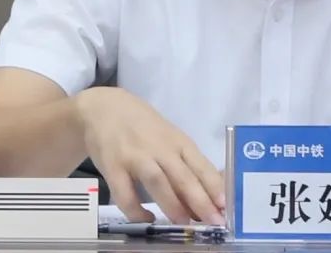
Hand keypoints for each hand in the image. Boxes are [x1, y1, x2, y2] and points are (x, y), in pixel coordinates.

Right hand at [76, 87, 225, 223]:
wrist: (103, 107)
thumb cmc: (142, 125)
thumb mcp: (168, 136)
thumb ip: (183, 161)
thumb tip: (204, 193)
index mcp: (177, 141)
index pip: (201, 165)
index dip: (214, 186)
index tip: (226, 205)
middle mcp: (159, 148)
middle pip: (183, 176)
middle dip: (201, 201)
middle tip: (214, 221)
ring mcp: (135, 157)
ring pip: (158, 183)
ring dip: (173, 205)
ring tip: (185, 223)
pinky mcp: (113, 167)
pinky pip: (125, 194)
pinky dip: (136, 210)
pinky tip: (146, 219)